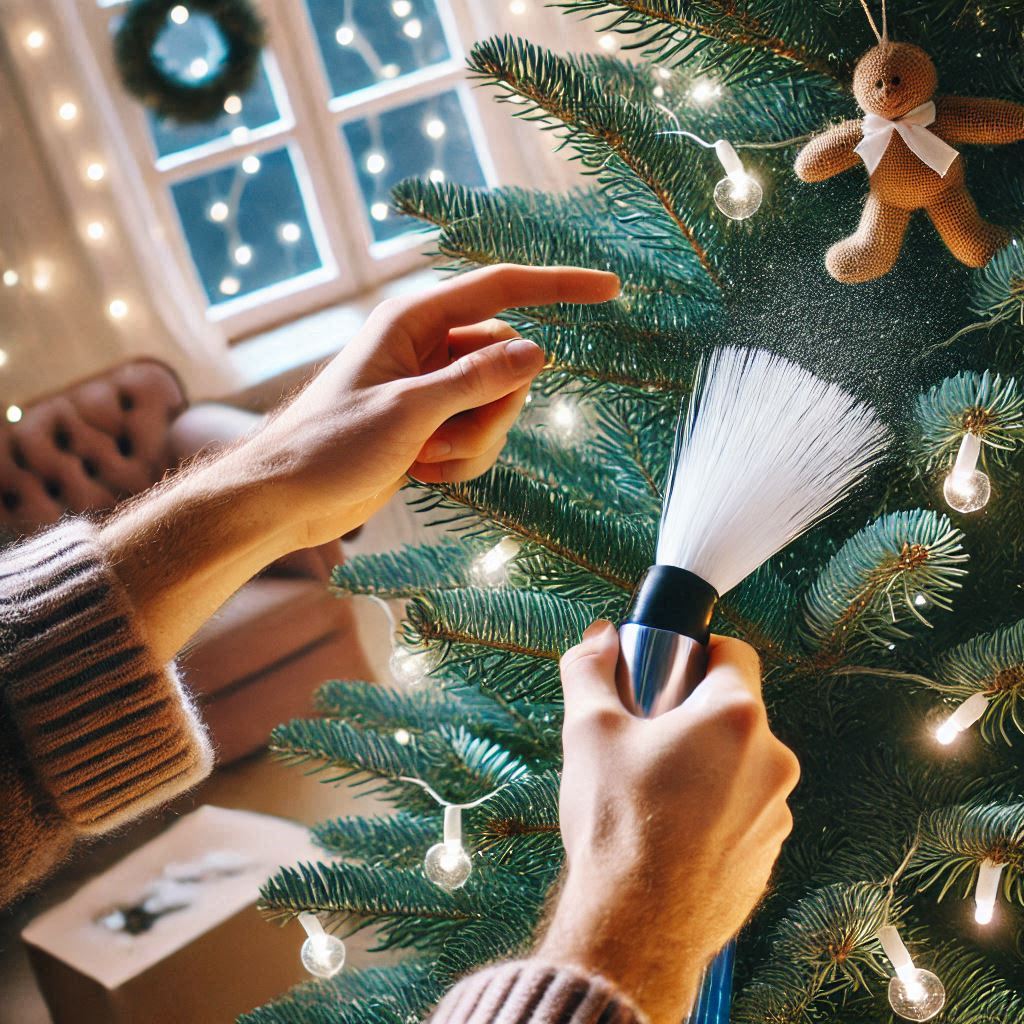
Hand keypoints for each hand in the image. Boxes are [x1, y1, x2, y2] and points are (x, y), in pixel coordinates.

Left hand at [248, 264, 619, 548]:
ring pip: (499, 406)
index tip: (610, 288)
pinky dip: (463, 460)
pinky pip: (481, 436)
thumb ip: (477, 380)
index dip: (559, 287)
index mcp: (415, 321)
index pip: (502, 290)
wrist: (287, 500)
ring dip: (473, 443)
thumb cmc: (329, 445)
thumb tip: (538, 351)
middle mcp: (428, 347)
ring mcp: (434, 388)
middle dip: (492, 411)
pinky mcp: (434, 424)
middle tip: (443, 439)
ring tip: (423, 459)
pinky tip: (420, 472)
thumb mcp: (408, 411)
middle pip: (508, 362)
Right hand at [538, 621, 799, 1023]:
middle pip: (735, 711)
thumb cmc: (618, 827)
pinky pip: (743, 811)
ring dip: (706, 766)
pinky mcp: (767, 854)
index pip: (734, 652)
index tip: (666, 676)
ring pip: (739, 764)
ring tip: (653, 793)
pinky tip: (670, 833)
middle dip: (693, 716)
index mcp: (735, 718)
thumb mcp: (588, 731)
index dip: (697, 654)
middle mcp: (771, 760)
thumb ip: (590, 670)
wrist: (636, 929)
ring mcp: (776, 812)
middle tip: (646, 739)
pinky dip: (714, 811)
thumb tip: (598, 639)